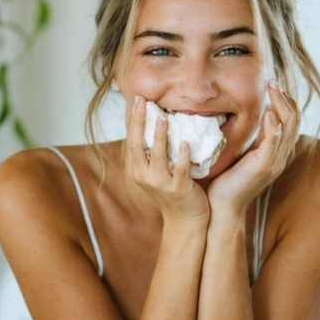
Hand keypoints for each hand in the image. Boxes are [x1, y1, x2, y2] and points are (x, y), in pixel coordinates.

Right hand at [125, 95, 210, 228]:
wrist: (185, 220)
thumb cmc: (172, 191)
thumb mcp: (156, 172)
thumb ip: (153, 153)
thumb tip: (155, 123)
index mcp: (137, 169)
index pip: (132, 140)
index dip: (133, 119)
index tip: (137, 99)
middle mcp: (144, 176)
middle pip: (137, 145)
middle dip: (139, 121)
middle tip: (142, 100)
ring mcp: (161, 184)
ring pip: (157, 157)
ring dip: (159, 137)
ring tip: (162, 118)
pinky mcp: (179, 190)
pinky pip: (180, 172)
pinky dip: (183, 158)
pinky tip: (187, 143)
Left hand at [205, 82, 300, 220]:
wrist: (221, 206)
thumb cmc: (227, 180)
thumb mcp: (242, 154)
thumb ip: (251, 138)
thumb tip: (247, 117)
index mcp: (275, 152)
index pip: (289, 121)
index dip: (285, 101)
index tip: (273, 85)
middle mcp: (280, 156)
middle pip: (293, 121)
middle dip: (285, 98)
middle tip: (273, 82)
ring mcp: (274, 162)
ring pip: (287, 129)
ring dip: (281, 106)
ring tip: (273, 89)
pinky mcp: (263, 167)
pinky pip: (273, 144)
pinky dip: (273, 127)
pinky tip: (268, 113)